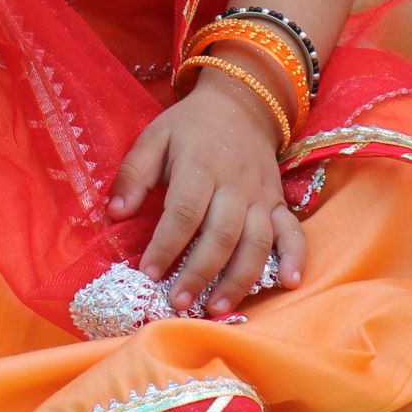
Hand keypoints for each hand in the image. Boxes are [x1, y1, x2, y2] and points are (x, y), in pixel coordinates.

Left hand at [107, 75, 306, 314]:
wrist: (241, 103)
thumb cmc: (190, 126)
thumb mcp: (154, 137)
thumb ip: (134, 174)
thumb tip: (115, 213)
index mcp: (200, 166)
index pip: (184, 212)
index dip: (166, 245)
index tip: (148, 273)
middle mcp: (235, 184)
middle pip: (221, 234)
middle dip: (200, 272)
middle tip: (179, 302)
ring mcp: (261, 195)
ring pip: (256, 241)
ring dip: (240, 278)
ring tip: (219, 308)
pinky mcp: (278, 202)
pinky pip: (292, 232)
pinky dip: (296, 257)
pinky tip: (290, 284)